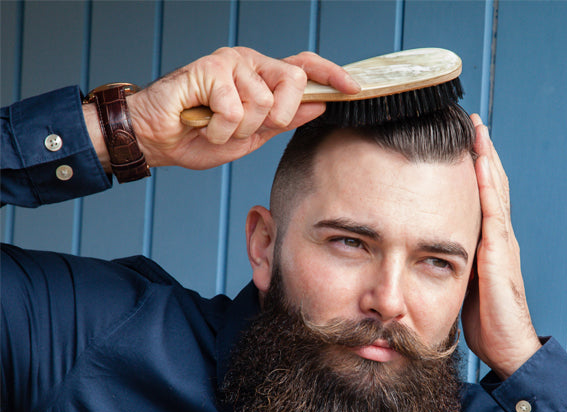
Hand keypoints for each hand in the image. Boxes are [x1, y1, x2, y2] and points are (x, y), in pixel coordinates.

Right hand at [121, 47, 358, 170]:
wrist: (159, 141)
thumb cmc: (200, 136)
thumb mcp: (252, 136)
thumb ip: (284, 120)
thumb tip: (319, 105)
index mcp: (262, 78)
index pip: (304, 67)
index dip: (331, 75)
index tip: (354, 89)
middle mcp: (250, 64)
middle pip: (295, 81)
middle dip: (277, 117)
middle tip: (248, 128)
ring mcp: (230, 63)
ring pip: (264, 102)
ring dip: (240, 130)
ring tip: (217, 127)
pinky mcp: (210, 68)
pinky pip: (236, 109)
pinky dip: (220, 129)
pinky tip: (204, 123)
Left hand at [461, 114, 540, 378]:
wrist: (506, 346)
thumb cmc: (483, 319)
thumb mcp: (460, 284)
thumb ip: (449, 263)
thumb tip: (424, 252)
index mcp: (487, 242)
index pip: (481, 196)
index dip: (472, 169)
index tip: (460, 143)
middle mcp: (497, 236)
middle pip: (490, 184)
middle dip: (481, 152)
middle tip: (470, 122)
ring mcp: (502, 242)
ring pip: (494, 190)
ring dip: (486, 158)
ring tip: (477, 129)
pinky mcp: (499, 254)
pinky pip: (492, 212)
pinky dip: (487, 186)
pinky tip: (480, 165)